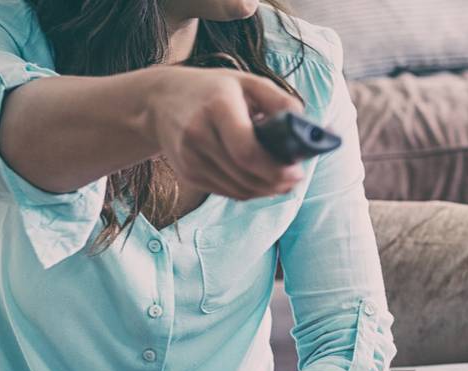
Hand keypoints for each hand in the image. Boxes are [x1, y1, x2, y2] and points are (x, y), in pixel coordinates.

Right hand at [143, 66, 305, 201]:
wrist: (159, 100)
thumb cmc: (213, 89)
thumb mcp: (247, 82)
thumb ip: (279, 101)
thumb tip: (307, 127)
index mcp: (216, 107)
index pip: (246, 151)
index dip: (275, 168)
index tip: (296, 170)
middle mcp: (198, 134)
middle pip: (245, 175)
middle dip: (277, 181)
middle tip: (295, 177)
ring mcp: (189, 158)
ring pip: (239, 189)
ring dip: (266, 190)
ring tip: (284, 180)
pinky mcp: (187, 173)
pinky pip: (228, 192)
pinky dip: (249, 190)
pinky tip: (261, 180)